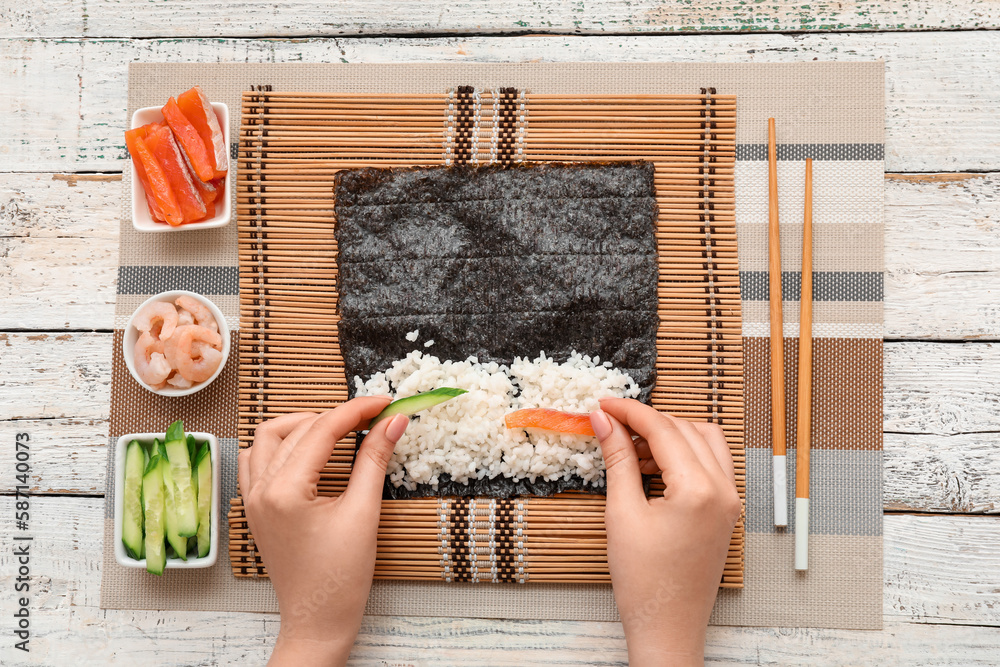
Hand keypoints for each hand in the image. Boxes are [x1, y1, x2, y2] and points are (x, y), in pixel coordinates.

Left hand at [238, 397, 407, 666]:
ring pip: (269, 438)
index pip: (322, 431)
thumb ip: (374, 460)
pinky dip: (282, 446)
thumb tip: (393, 423)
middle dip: (337, 417)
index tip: (385, 402)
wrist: (318, 620)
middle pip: (298, 429)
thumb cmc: (340, 579)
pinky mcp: (255, 508)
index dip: (357, 410)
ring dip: (304, 425)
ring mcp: (252, 499)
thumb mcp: (363, 513)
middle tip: (373, 416)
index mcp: (285, 491)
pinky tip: (309, 451)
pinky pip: (258, 460)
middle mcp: (260, 490)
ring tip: (339, 429)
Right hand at [590, 398, 740, 665]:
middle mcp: (723, 490)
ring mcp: (729, 501)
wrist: (667, 627)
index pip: (663, 429)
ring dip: (668, 436)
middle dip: (647, 422)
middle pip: (685, 429)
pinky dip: (682, 455)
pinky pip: (710, 464)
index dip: (629, 411)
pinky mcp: (726, 511)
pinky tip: (651, 467)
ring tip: (630, 449)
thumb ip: (618, 460)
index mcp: (699, 489)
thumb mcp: (622, 513)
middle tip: (611, 425)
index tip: (603, 404)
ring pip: (703, 441)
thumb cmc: (644, 582)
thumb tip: (604, 422)